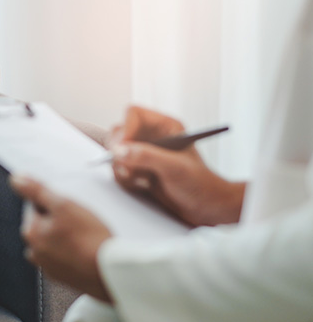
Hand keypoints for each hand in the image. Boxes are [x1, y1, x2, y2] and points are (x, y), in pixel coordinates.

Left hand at [10, 175, 112, 302]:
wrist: (110, 272)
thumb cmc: (89, 240)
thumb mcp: (63, 205)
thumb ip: (37, 191)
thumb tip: (16, 179)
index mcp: (30, 233)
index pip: (35, 207)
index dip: (54, 202)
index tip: (69, 207)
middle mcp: (34, 251)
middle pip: (44, 224)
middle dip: (59, 220)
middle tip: (80, 221)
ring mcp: (48, 266)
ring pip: (54, 241)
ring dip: (65, 236)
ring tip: (84, 236)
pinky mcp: (62, 275)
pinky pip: (64, 256)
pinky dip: (72, 251)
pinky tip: (86, 249)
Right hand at [109, 106, 245, 225]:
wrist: (205, 207)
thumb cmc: (200, 184)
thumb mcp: (174, 168)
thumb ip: (147, 156)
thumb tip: (119, 150)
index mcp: (165, 126)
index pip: (134, 114)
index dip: (125, 129)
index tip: (121, 148)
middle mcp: (152, 136)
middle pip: (119, 132)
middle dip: (119, 151)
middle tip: (127, 167)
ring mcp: (144, 153)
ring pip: (116, 152)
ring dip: (122, 167)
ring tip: (140, 179)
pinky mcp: (139, 169)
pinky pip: (118, 168)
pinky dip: (124, 178)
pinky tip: (142, 185)